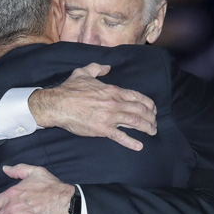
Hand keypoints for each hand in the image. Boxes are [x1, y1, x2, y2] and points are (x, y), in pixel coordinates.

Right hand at [28, 63, 155, 150]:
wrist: (57, 105)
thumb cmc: (69, 89)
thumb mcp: (83, 72)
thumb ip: (97, 68)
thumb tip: (107, 67)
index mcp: (112, 91)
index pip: (137, 97)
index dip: (148, 103)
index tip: (153, 109)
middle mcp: (114, 103)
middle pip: (140, 110)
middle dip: (151, 117)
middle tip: (155, 121)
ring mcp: (110, 117)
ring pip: (135, 122)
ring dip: (147, 128)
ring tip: (152, 131)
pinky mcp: (103, 130)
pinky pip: (121, 137)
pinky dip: (131, 142)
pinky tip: (139, 146)